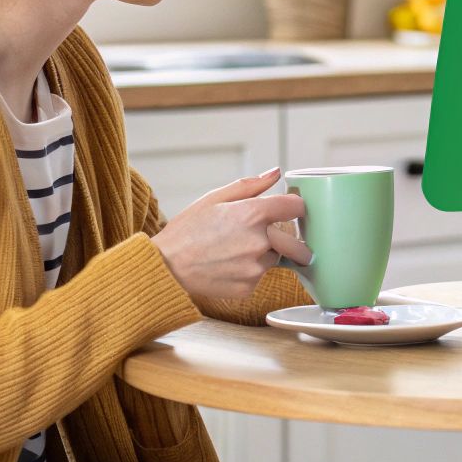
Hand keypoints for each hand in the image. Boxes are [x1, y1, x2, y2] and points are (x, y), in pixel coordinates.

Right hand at [151, 167, 311, 300]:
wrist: (165, 267)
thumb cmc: (187, 230)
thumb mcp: (214, 199)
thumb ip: (250, 186)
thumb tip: (275, 173)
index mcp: (252, 214)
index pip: (296, 207)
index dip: (294, 206)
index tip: (288, 209)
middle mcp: (259, 242)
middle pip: (296, 241)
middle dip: (285, 237)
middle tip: (260, 236)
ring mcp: (255, 268)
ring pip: (276, 258)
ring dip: (264, 254)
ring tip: (233, 250)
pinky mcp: (249, 288)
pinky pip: (260, 276)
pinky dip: (250, 271)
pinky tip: (228, 265)